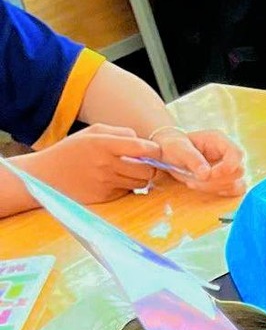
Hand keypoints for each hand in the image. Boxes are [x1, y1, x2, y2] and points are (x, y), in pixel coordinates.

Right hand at [20, 124, 162, 204]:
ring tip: (129, 170)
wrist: (47, 176)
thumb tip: (142, 141)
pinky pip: (128, 191)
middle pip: (147, 170)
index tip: (154, 150)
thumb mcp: (92, 132)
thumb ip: (120, 133)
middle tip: (144, 162)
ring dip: (141, 178)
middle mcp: (107, 165)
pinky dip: (127, 186)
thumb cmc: (72, 150)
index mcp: (104, 144)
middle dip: (150, 166)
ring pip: (141, 183)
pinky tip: (115, 180)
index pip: (142, 148)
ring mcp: (107, 183)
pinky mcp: (106, 197)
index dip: (154, 150)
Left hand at [151, 126, 245, 193]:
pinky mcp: (228, 179)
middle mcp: (228, 153)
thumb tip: (206, 174)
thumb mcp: (178, 149)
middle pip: (239, 171)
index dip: (227, 167)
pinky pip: (234, 190)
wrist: (170, 153)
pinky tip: (203, 187)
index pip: (237, 154)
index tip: (209, 175)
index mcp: (219, 140)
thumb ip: (192, 159)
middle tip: (195, 180)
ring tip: (194, 183)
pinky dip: (220, 192)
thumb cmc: (174, 147)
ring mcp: (230, 167)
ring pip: (237, 183)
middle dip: (218, 180)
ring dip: (217, 188)